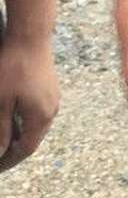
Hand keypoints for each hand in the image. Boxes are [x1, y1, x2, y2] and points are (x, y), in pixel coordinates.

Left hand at [0, 34, 59, 171]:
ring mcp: (53, 98)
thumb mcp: (1, 101)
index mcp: (40, 117)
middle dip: (15, 149)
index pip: (25, 149)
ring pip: (36, 125)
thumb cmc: (13, 67)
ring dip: (20, 134)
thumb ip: (2, 129)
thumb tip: (1, 151)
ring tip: (4, 137)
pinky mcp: (50, 87)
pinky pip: (38, 111)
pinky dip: (25, 119)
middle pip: (33, 138)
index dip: (10, 161)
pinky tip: (13, 115)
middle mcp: (51, 110)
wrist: (31, 36)